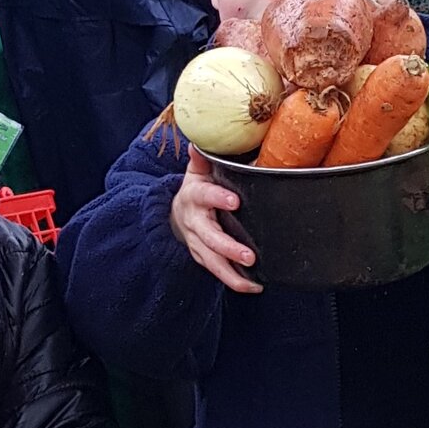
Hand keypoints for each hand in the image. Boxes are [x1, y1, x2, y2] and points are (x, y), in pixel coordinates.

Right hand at [169, 147, 261, 292]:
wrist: (175, 213)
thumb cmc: (197, 189)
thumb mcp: (197, 171)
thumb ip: (202, 159)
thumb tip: (198, 141)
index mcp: (194, 196)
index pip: (204, 196)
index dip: (217, 198)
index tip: (235, 201)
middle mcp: (193, 222)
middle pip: (209, 237)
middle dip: (228, 248)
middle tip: (249, 256)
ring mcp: (196, 243)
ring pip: (212, 261)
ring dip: (231, 273)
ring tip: (253, 281)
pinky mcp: (202, 257)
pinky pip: (216, 271)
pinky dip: (234, 280)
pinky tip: (254, 286)